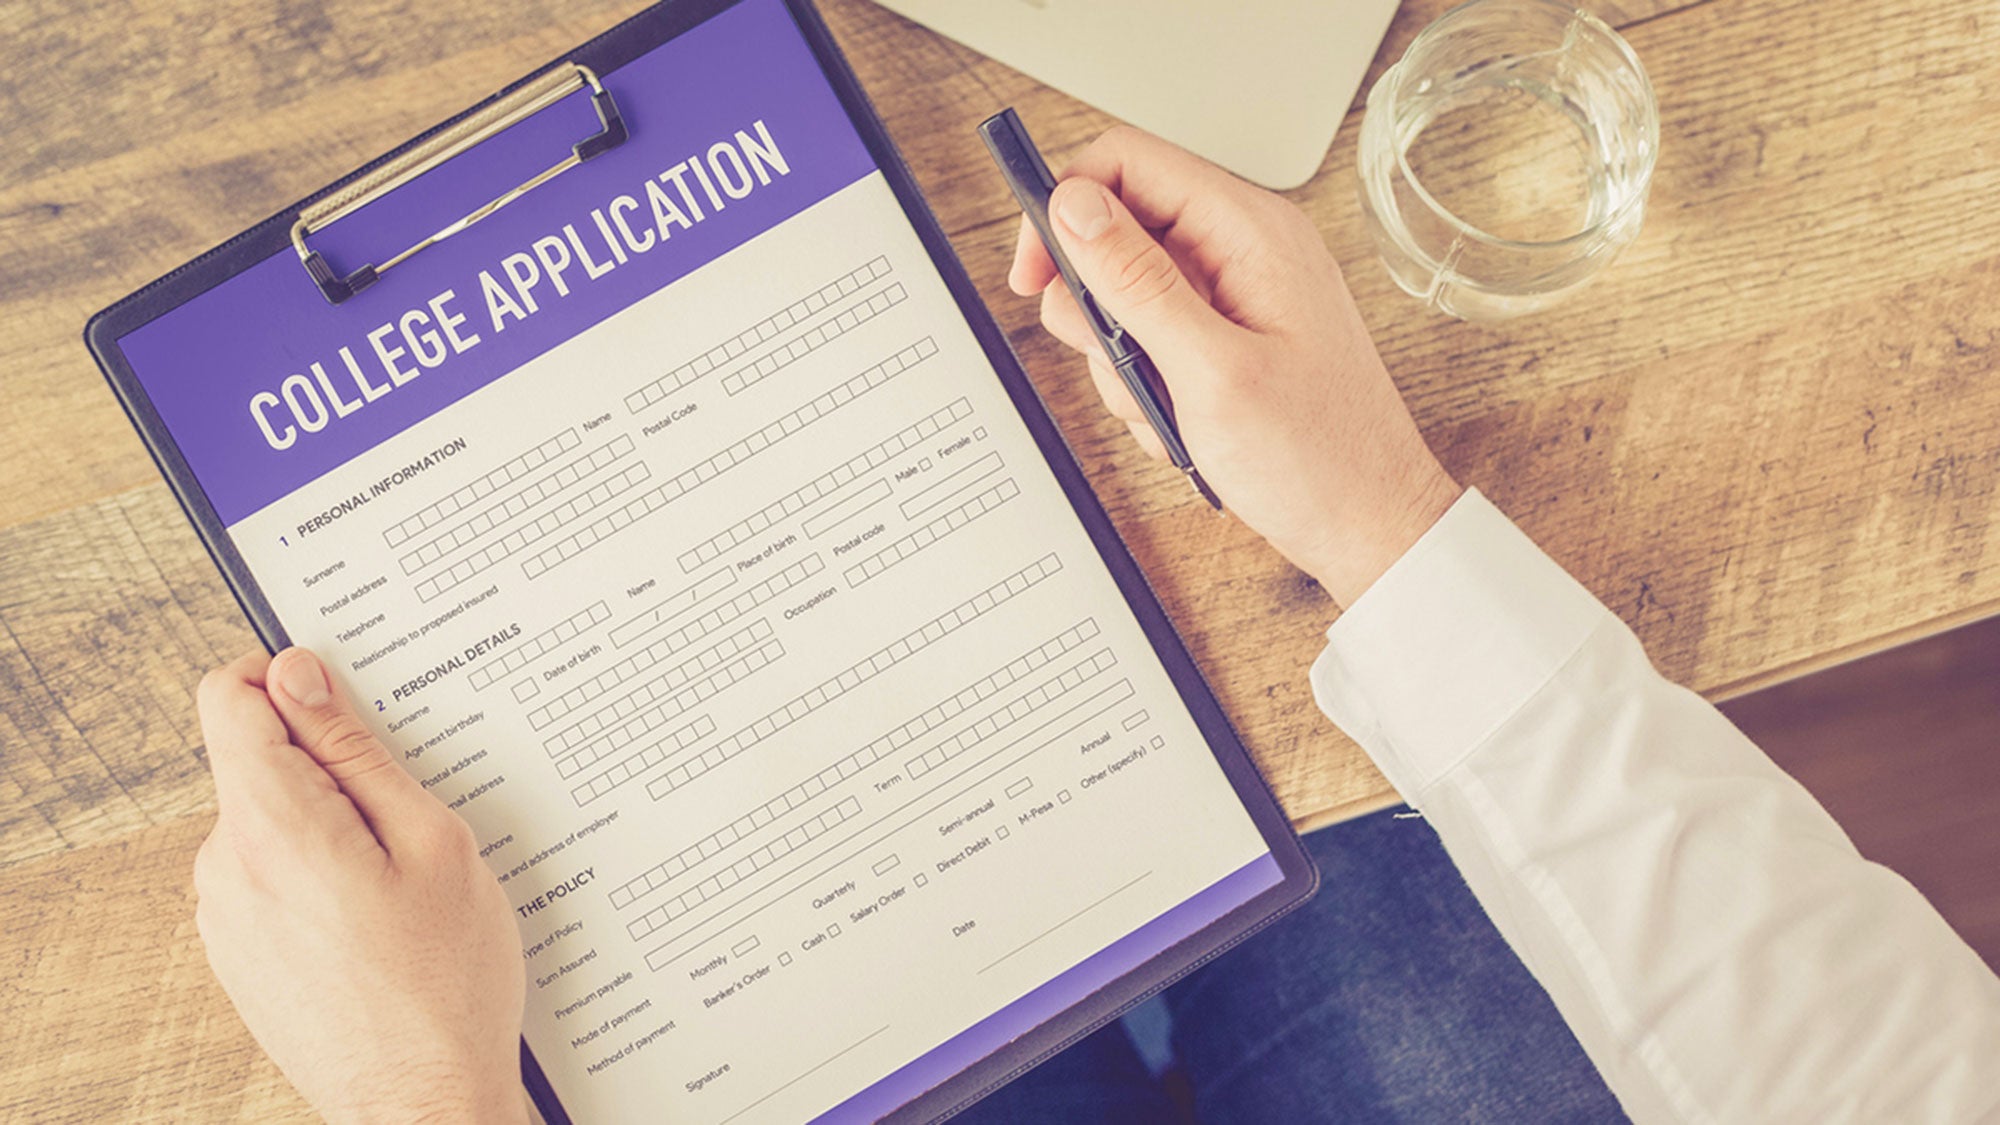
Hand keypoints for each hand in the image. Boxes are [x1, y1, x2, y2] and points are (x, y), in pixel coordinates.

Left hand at [192, 648, 526, 1124]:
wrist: (424, 1102)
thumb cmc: (447, 982)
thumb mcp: (432, 841)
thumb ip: (356, 752)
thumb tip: (297, 675)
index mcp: (272, 827)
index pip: (229, 696)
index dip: (287, 679)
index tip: (346, 704)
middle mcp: (225, 867)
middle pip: (255, 761)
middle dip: (327, 765)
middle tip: (408, 817)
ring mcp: (223, 916)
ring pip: (268, 821)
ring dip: (329, 826)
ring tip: (403, 883)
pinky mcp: (237, 952)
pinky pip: (270, 876)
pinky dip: (319, 875)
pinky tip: (381, 921)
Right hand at [1009, 126, 1462, 605]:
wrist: (1367, 525)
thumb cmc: (1318, 458)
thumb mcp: (1211, 371)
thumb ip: (1137, 282)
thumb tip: (1075, 206)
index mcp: (1251, 232)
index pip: (1127, 163)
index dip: (1064, 207)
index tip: (1034, 276)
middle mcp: (1242, 249)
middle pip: (1116, 231)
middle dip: (1095, 308)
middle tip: (1121, 365)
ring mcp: (1234, 294)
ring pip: (1123, 296)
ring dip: (1122, 361)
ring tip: (1166, 410)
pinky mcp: (1226, 336)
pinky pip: (1150, 339)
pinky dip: (1146, 386)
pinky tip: (1182, 424)